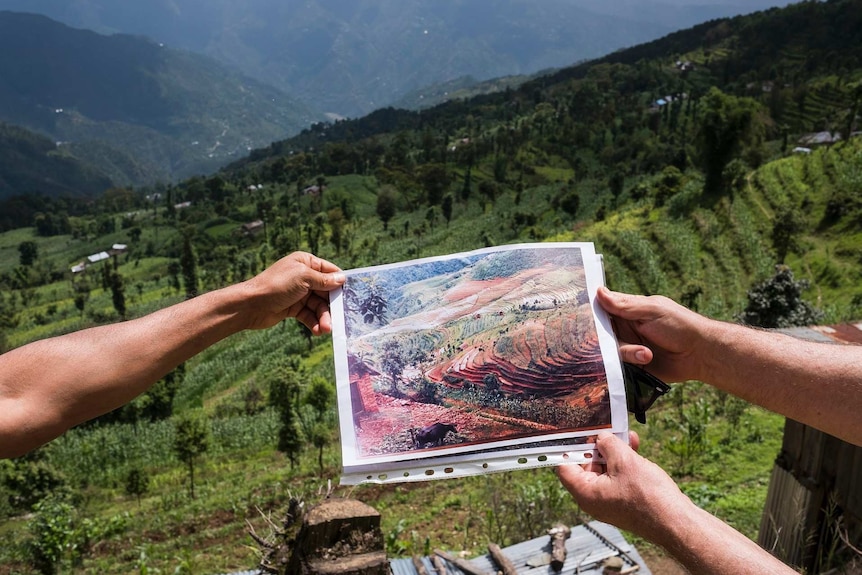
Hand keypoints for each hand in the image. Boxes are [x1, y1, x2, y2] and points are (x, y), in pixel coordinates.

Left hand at [241, 252, 344, 333]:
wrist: (251, 305)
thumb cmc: (276, 285)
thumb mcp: (303, 278)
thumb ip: (324, 280)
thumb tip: (342, 279)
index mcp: (305, 262)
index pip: (329, 271)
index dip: (340, 283)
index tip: (352, 295)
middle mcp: (303, 277)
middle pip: (326, 291)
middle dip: (332, 306)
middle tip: (339, 319)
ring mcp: (299, 293)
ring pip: (318, 306)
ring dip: (323, 318)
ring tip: (325, 329)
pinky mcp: (293, 308)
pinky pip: (309, 315)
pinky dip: (314, 322)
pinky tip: (317, 331)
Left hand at [556, 432, 687, 537]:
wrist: (676, 522)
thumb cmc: (649, 497)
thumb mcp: (624, 461)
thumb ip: (608, 444)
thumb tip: (601, 438)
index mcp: (585, 493)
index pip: (565, 467)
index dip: (570, 447)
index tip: (576, 431)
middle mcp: (593, 499)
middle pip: (585, 466)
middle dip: (597, 446)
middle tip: (606, 430)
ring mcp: (609, 501)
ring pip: (605, 469)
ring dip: (614, 451)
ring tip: (627, 436)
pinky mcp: (624, 501)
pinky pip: (617, 477)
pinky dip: (624, 462)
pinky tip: (635, 447)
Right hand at [596, 287, 708, 382]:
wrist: (700, 355)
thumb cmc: (679, 325)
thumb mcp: (651, 310)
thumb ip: (624, 304)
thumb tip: (598, 291)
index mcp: (628, 310)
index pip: (602, 309)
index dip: (591, 313)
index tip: (581, 317)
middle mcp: (625, 328)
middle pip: (601, 333)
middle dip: (607, 338)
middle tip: (613, 340)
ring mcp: (629, 347)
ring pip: (610, 351)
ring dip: (628, 352)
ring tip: (647, 354)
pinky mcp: (633, 365)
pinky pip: (619, 366)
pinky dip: (629, 363)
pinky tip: (646, 359)